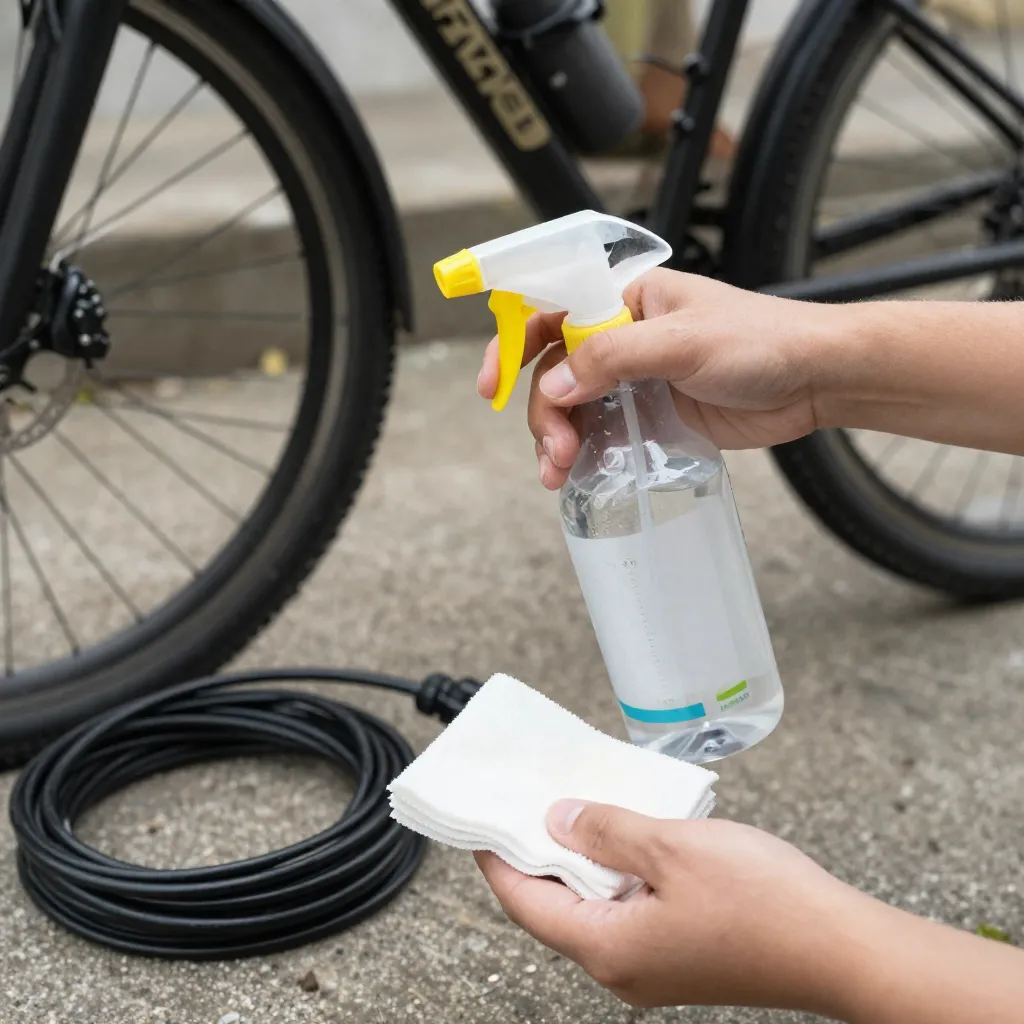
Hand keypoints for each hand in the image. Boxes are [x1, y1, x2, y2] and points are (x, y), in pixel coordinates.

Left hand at [474, 801, 859, 1013]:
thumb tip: (556, 821)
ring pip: (594, 904)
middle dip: (538, 851)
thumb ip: (604, 830)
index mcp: (607, 949)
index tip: (477, 820)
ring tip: (575, 805)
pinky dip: (618, 870)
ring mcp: (653, 965)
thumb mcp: (669, 847)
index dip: (496, 857)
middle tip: (526, 800)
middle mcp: (622, 967)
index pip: (524, 901)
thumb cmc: (763, 904)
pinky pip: (629, 908)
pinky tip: (627, 831)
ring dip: (582, 857)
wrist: (840, 947)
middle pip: (555, 905)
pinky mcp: (681, 954)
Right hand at [477, 270, 846, 489]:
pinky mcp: (653, 414)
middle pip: (556, 372)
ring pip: (575, 408)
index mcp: (625, 298)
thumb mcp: (681, 342)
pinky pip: (603, 432)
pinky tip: (579, 475)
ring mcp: (636, 378)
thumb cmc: (761, 340)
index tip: (492, 384)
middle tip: (556, 452)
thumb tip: (554, 387)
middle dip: (545, 413)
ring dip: (558, 440)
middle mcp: (623, 336)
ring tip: (560, 474)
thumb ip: (612, 359)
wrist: (815, 379)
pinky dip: (585, 454)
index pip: (551, 311)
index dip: (512, 344)